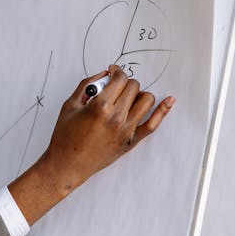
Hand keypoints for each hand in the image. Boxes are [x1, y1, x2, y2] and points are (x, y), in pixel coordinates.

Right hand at [9, 66, 173, 225]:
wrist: (67, 164)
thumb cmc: (65, 137)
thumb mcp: (70, 105)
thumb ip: (87, 85)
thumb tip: (104, 74)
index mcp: (100, 106)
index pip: (120, 79)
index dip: (117, 71)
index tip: (113, 71)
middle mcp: (116, 118)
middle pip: (134, 87)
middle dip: (125, 83)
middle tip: (115, 88)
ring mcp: (126, 130)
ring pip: (146, 100)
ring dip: (139, 94)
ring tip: (128, 98)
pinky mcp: (131, 141)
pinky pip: (153, 124)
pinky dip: (163, 111)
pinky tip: (169, 100)